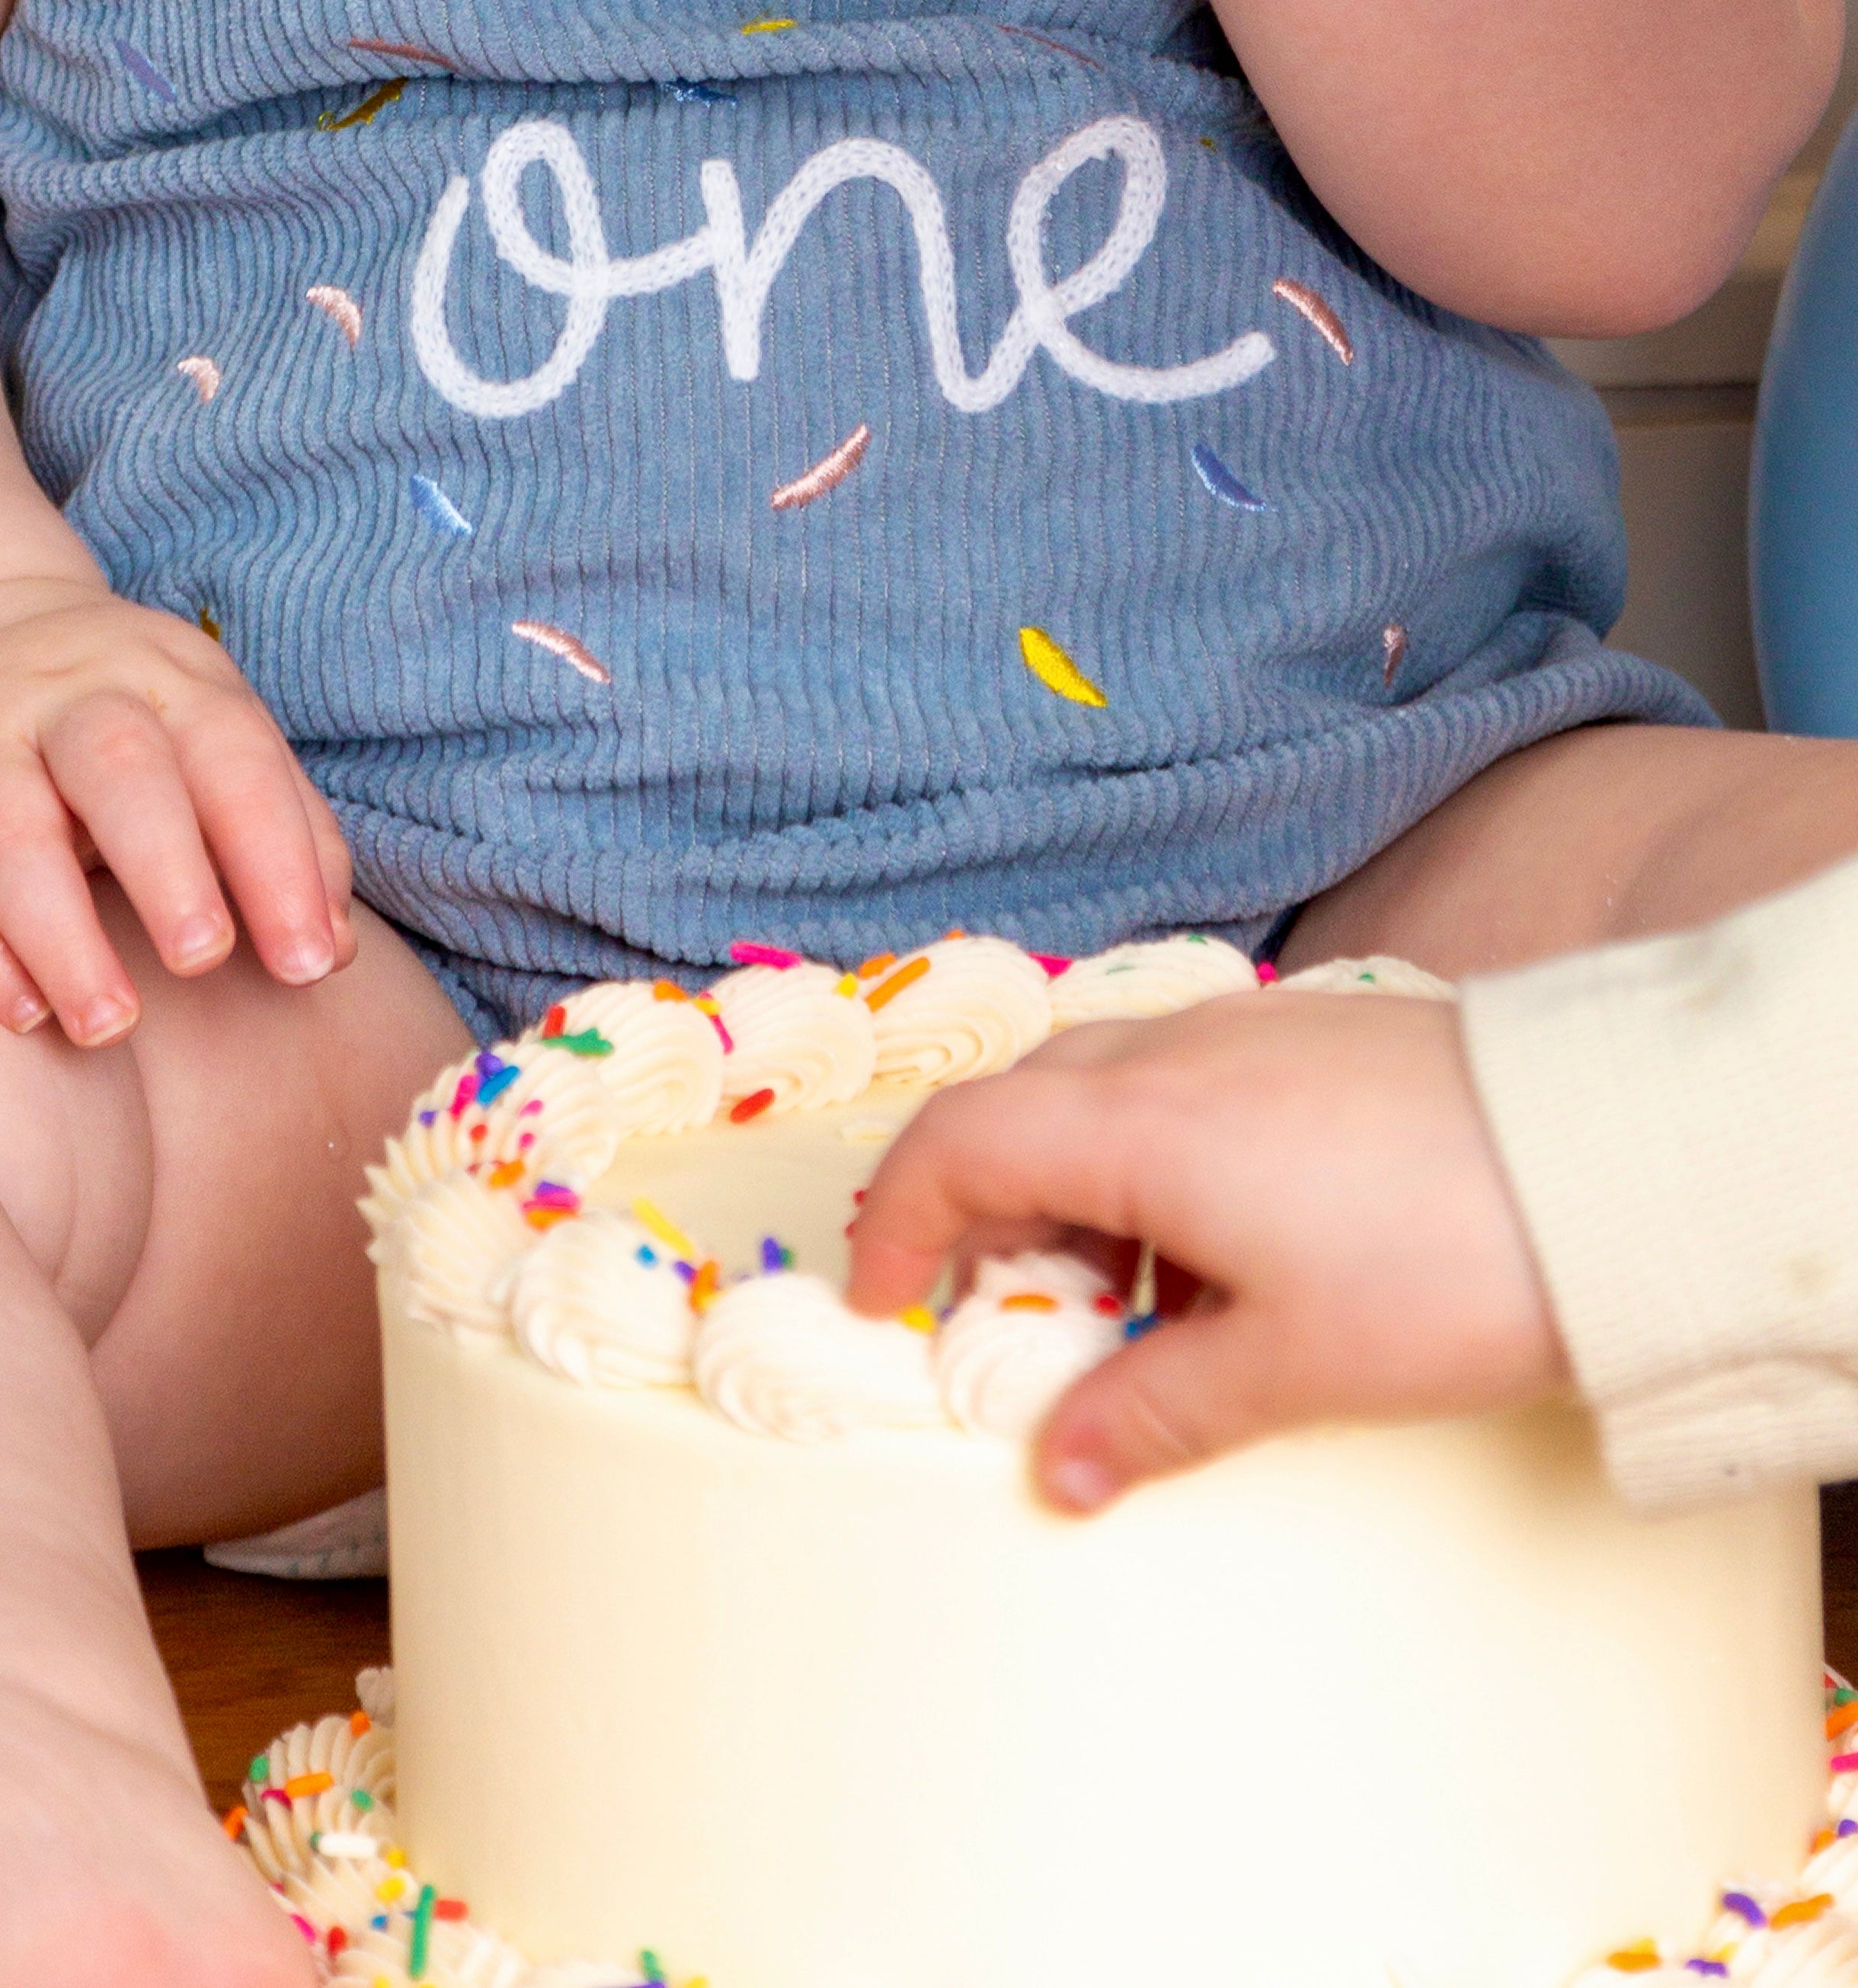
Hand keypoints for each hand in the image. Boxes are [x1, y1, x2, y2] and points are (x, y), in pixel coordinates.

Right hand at [0, 579, 355, 1046]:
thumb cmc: (139, 732)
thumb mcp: (219, 748)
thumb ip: (289, 838)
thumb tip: (325, 952)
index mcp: (174, 679)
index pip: (234, 758)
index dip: (277, 860)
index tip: (306, 961)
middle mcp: (70, 695)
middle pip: (117, 770)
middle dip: (166, 870)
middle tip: (203, 963)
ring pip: (6, 828)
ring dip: (59, 934)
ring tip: (109, 1027)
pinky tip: (24, 1011)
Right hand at [847, 991, 1566, 1510]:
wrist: (1618, 1154)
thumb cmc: (1449, 1255)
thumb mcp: (1290, 1362)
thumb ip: (1152, 1414)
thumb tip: (1057, 1473)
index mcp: (1138, 1122)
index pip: (957, 1145)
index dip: (896, 1225)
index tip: (884, 1305)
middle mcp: (1174, 1052)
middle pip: (1020, 1109)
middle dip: (984, 1212)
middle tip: (1007, 1317)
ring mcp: (1248, 1031)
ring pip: (1103, 1094)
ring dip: (1077, 1192)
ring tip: (1131, 1307)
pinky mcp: (1314, 1037)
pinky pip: (1183, 1087)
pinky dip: (1155, 1163)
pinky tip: (1224, 1253)